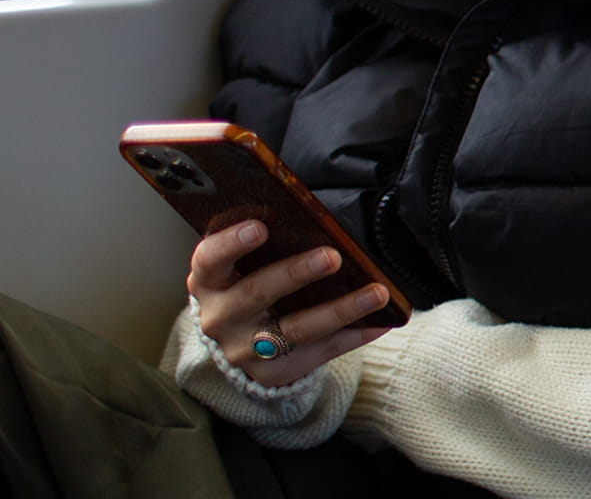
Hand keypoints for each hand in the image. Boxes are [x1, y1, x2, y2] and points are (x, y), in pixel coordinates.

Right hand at [189, 220, 392, 387]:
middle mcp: (219, 317)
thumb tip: (312, 218)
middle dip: (296, 273)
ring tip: (377, 293)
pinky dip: (354, 336)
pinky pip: (319, 353)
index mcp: (207, 281)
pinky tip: (382, 321)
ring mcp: (244, 350)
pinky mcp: (273, 373)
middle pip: (257, 293)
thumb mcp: (241, 266)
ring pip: (296, 329)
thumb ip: (264, 246)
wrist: (239, 342)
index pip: (210, 259)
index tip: (260, 226)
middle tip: (333, 256)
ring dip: (341, 309)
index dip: (232, 243)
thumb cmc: (248, 283)